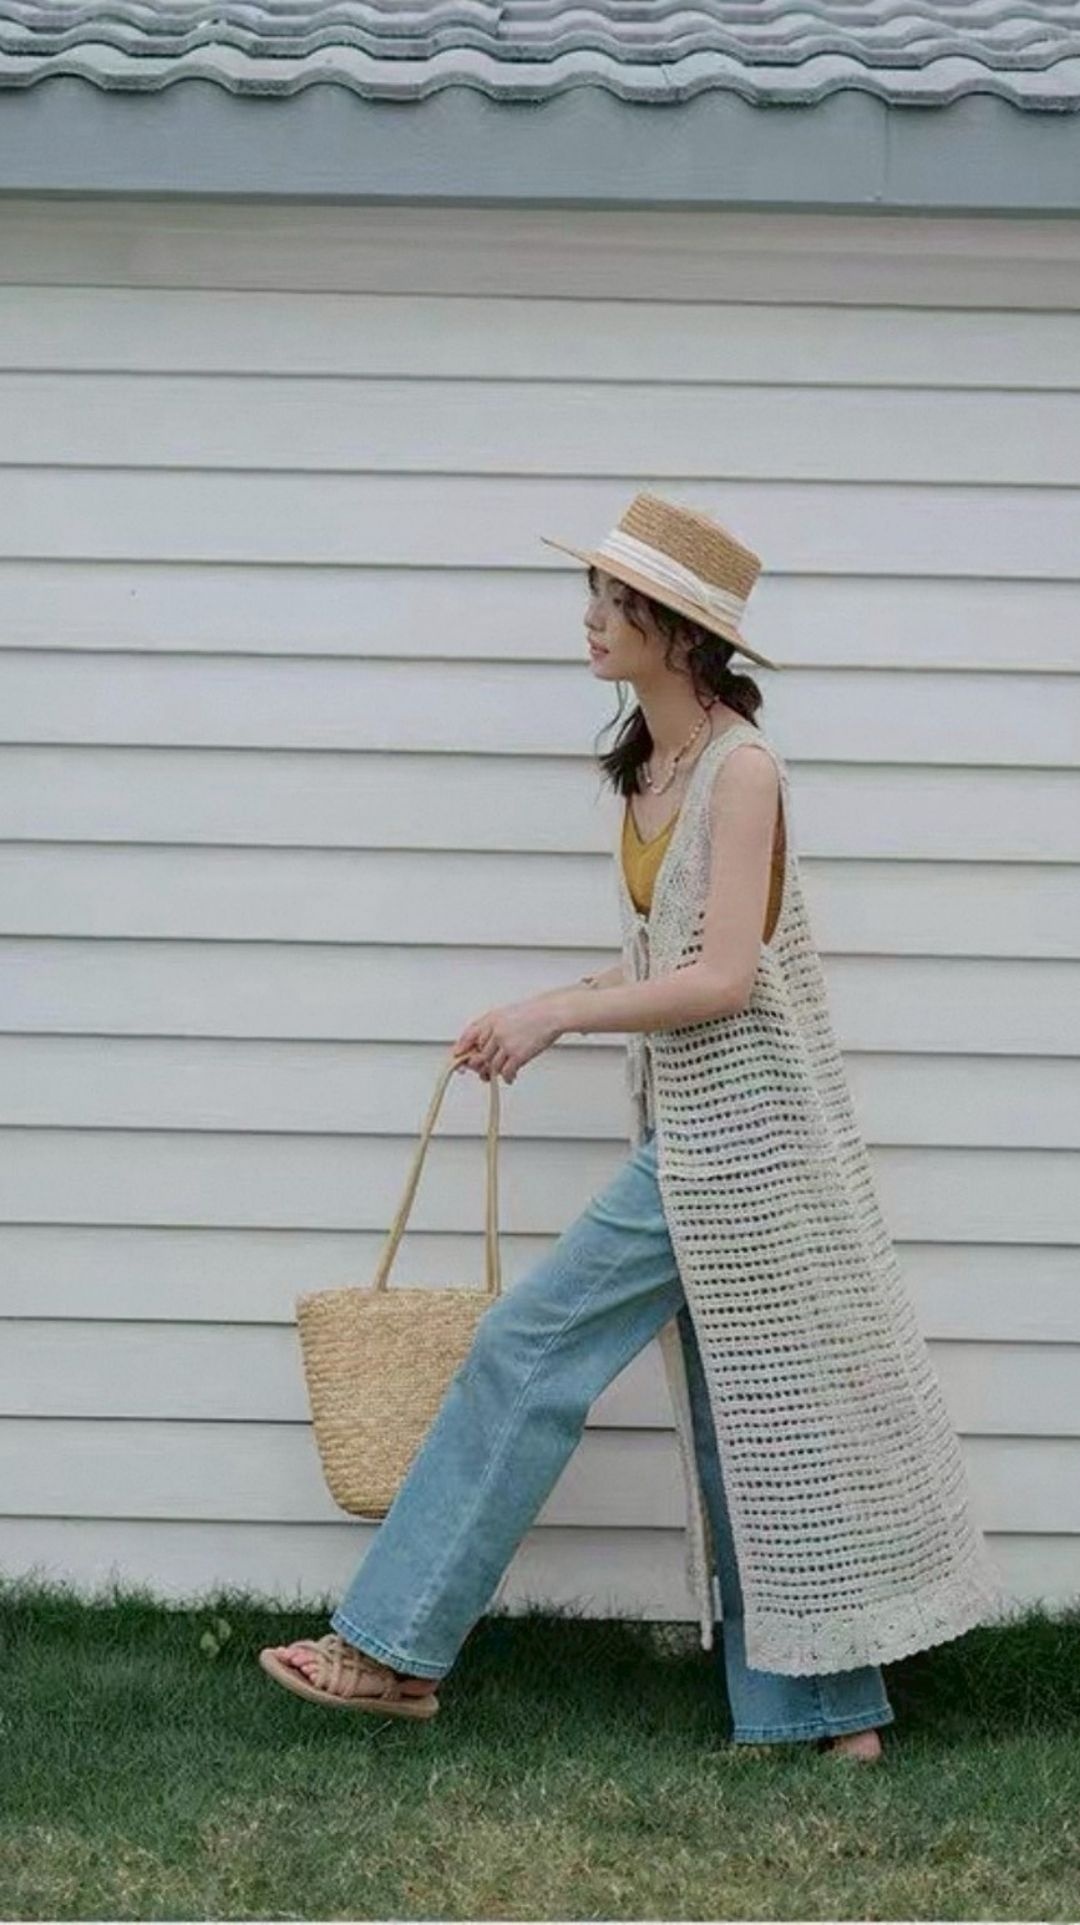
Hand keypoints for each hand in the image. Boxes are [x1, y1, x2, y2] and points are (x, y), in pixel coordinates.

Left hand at [451, 995, 565, 1083]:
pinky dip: (507, 1077)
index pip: (469, 1036)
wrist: (552, 1013)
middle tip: (481, 1070)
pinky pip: (506, 1072)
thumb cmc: (535, 1012)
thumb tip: (485, 1042)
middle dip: (479, 1066)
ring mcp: (506, 1044)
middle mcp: (495, 1032)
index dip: (461, 1048)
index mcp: (491, 1019)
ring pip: (491, 1066)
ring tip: (499, 1074)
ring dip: (493, 1073)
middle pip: (479, 1055)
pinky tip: (510, 1077)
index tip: (459, 1056)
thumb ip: (494, 1027)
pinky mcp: (517, 1055)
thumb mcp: (508, 1013)